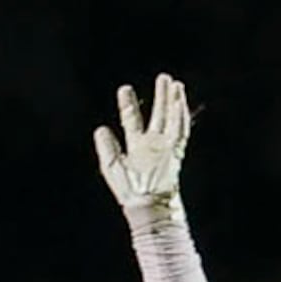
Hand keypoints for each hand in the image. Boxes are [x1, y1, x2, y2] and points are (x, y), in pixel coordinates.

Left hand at [94, 74, 192, 216]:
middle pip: (158, 115)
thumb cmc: (128, 190)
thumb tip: (100, 128)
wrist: (145, 203)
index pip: (132, 120)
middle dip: (161, 97)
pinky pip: (180, 130)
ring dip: (173, 101)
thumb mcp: (110, 166)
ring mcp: (165, 146)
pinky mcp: (175, 151)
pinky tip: (179, 101)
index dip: (128, 105)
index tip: (125, 89)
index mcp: (136, 146)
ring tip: (174, 84)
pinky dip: (180, 115)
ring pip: (172, 118)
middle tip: (163, 78)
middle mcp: (153, 144)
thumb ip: (106, 147)